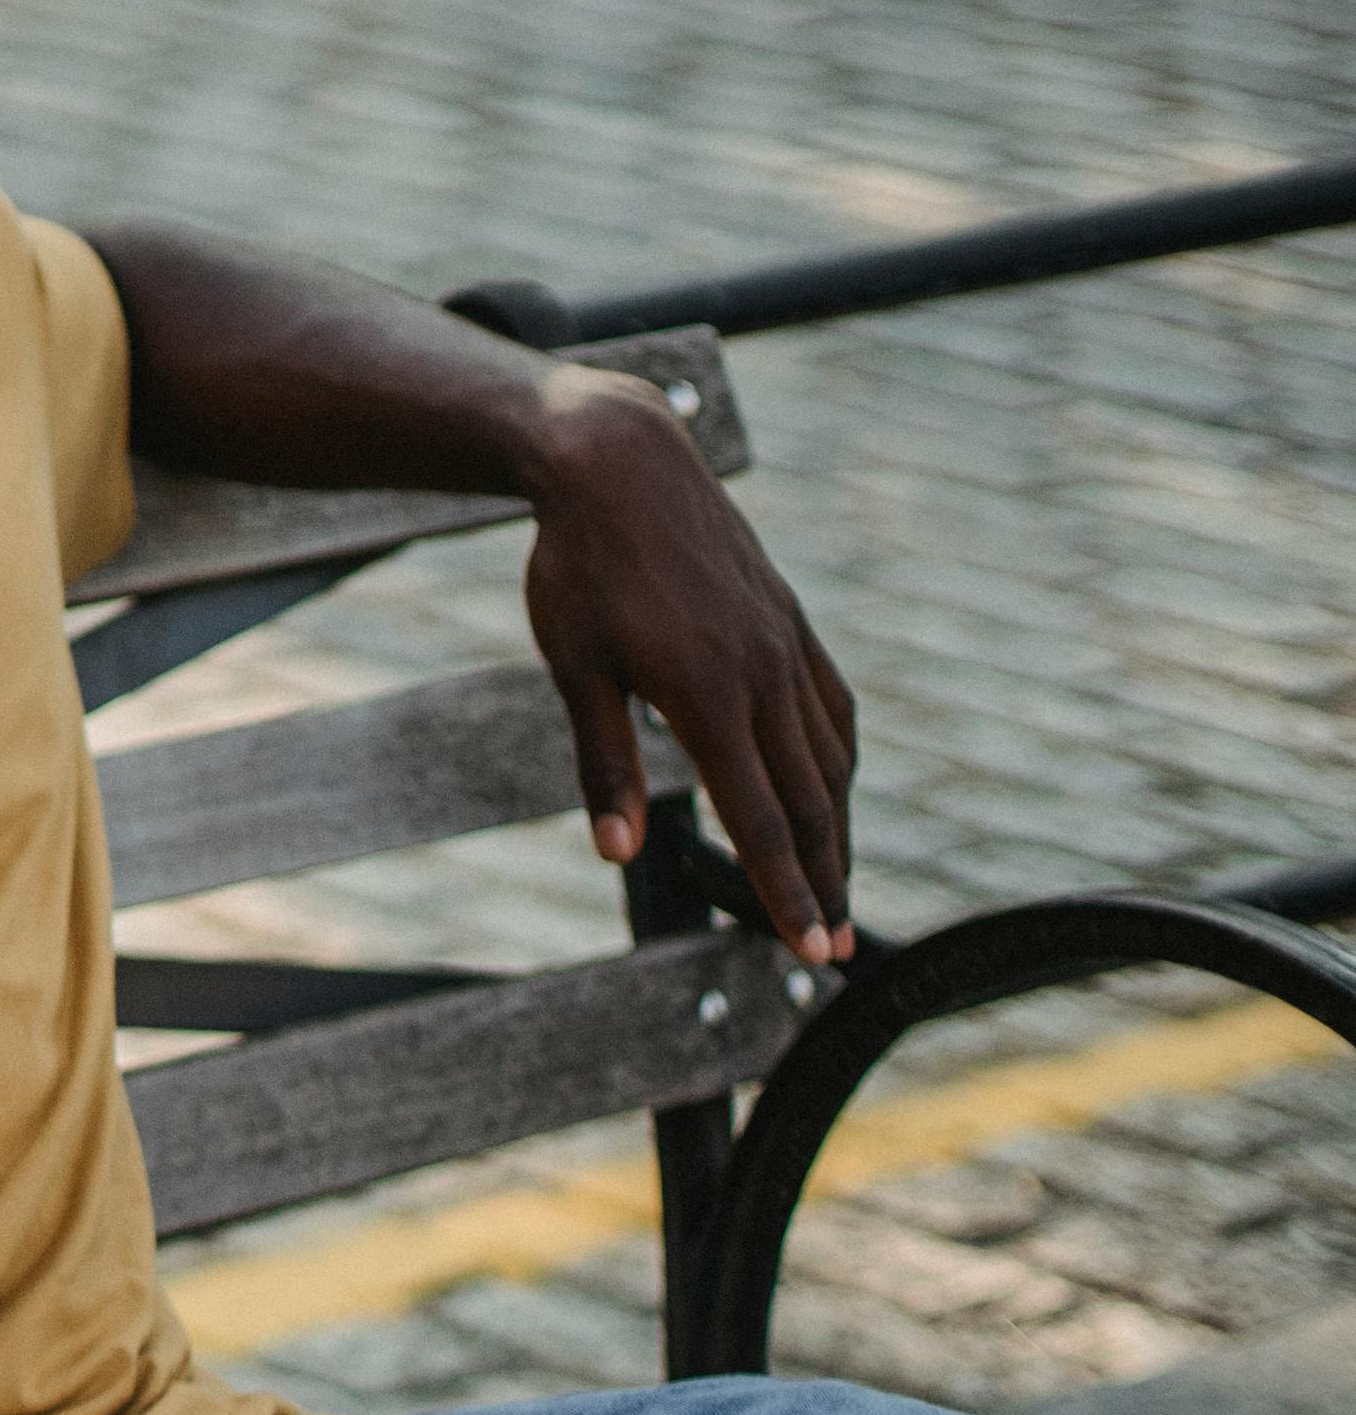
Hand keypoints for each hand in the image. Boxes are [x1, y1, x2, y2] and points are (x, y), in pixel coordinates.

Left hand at [519, 367, 859, 962]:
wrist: (623, 464)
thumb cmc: (578, 568)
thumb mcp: (575, 668)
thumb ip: (603, 765)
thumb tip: (619, 853)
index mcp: (709, 697)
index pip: (763, 819)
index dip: (789, 892)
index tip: (812, 951)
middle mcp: (765, 676)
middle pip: (811, 803)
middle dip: (824, 882)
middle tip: (833, 950)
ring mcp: (787, 646)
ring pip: (830, 760)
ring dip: (838, 831)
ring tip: (834, 889)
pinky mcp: (791, 623)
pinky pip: (833, 708)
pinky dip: (840, 761)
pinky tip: (835, 790)